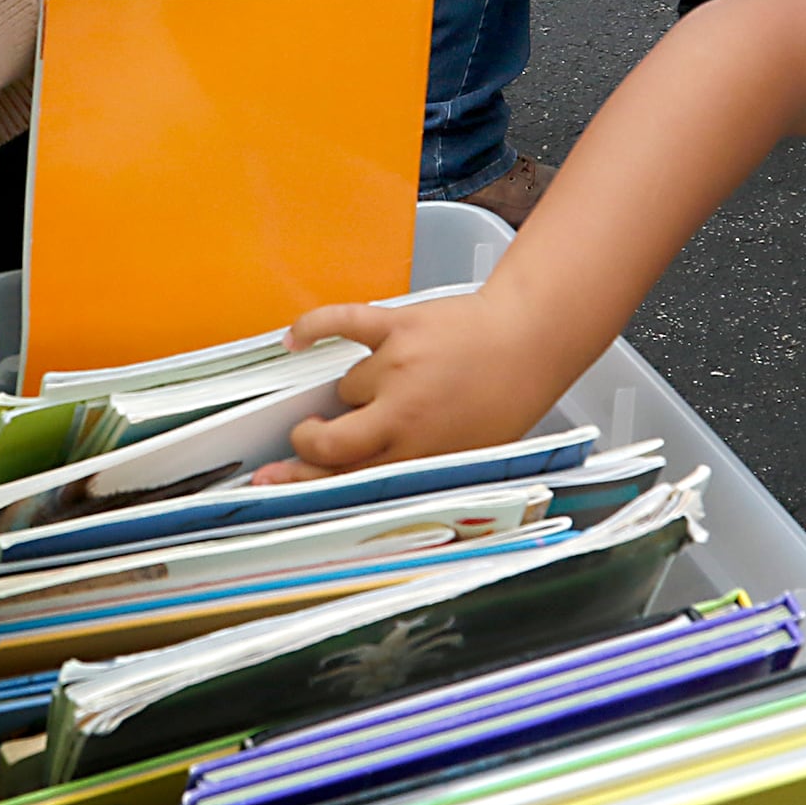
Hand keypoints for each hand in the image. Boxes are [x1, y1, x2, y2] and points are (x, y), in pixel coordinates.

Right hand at [280, 292, 571, 473]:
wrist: (530, 341)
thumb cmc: (504, 399)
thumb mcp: (465, 454)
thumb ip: (413, 465)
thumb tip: (359, 474)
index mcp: (420, 454)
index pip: (346, 478)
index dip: (304, 482)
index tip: (275, 481)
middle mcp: (403, 415)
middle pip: (325, 441)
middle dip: (307, 443)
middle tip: (310, 435)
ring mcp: (397, 368)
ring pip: (345, 387)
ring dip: (356, 389)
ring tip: (395, 382)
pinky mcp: (397, 325)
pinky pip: (340, 323)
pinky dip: (312, 328)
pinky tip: (295, 338)